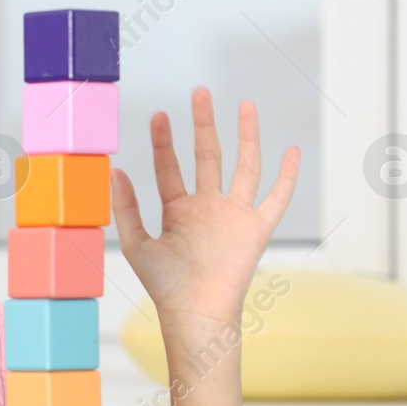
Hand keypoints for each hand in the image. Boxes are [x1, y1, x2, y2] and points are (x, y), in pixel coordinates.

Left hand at [109, 87, 298, 342]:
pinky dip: (287, 176)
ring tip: (245, 105)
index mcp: (178, 211)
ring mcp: (233, 215)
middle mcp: (207, 208)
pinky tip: (292, 150)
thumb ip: (126, 207)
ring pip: (243, 166)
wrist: (196, 313)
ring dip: (246, 136)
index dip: (163, 142)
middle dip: (203, 125)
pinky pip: (276, 198)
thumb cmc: (165, 287)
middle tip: (200, 92)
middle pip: (207, 156)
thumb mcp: (137, 243)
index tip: (158, 115)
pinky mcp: (256, 229)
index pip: (170, 168)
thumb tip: (114, 170)